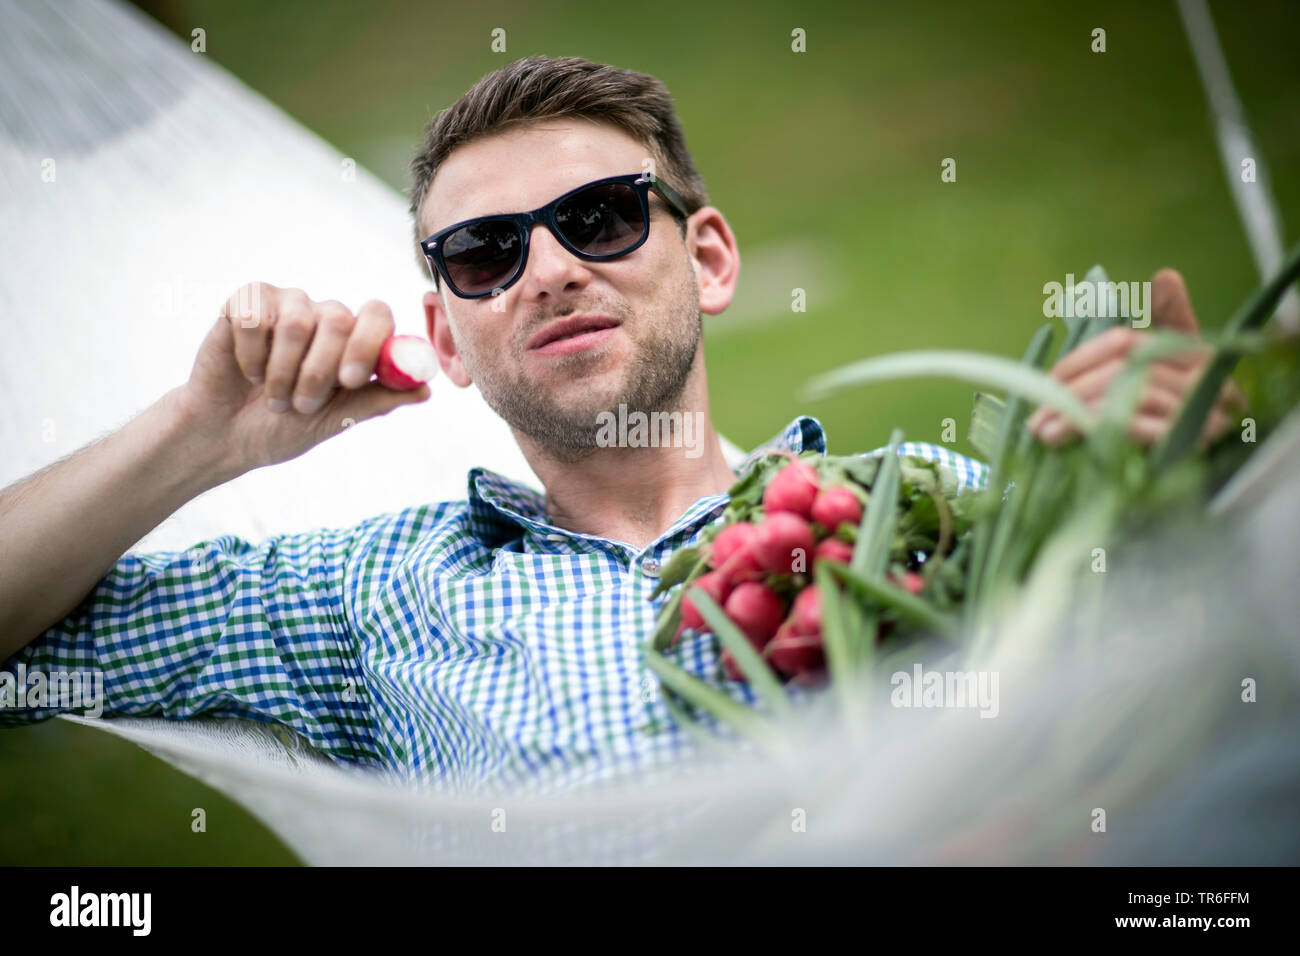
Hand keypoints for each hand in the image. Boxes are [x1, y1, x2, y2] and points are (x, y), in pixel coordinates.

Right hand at [176, 282, 430, 472]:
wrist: (225, 437)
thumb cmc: (284, 428)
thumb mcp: (337, 421)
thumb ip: (377, 400)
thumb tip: (426, 390)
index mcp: (353, 339)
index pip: (377, 314)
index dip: (367, 343)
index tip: (348, 381)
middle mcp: (323, 316)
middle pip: (338, 318)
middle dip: (318, 371)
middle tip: (301, 405)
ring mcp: (285, 305)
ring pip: (296, 320)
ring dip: (282, 371)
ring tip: (274, 397)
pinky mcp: (246, 304)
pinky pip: (254, 317)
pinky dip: (250, 356)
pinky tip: (248, 372)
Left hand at [1026, 269, 1247, 450]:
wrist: (1200, 475)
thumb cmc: (1171, 419)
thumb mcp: (1159, 372)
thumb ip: (1158, 327)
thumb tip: (1167, 276)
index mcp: (1188, 351)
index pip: (1122, 342)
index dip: (1079, 360)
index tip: (1047, 382)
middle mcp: (1200, 375)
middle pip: (1120, 368)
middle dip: (1070, 392)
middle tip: (1036, 418)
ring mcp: (1200, 408)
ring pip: (1128, 394)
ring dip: (1078, 414)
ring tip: (1045, 434)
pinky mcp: (1192, 441)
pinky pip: (1142, 426)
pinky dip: (1104, 431)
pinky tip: (1077, 442)